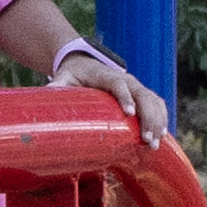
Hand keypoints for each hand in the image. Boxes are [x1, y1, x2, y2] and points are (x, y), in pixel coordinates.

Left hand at [57, 41, 172, 137]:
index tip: (130, 114)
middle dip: (148, 118)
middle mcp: (127, 79)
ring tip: (155, 144)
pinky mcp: (141, 94)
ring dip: (157, 121)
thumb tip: (44, 97)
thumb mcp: (62, 78)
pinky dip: (162, 118)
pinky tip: (162, 135)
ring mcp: (136, 86)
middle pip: (143, 96)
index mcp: (107, 75)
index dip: (126, 97)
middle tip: (147, 140)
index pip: (120, 85)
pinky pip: (157, 104)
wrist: (84, 62)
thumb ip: (56, 87)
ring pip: (153, 101)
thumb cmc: (73, 74)